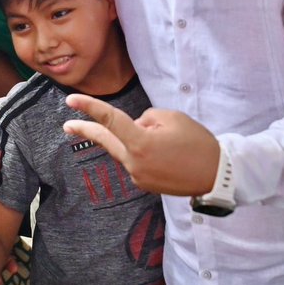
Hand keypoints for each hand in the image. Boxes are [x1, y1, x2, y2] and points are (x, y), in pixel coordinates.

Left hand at [62, 94, 218, 196]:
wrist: (217, 175)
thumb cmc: (197, 143)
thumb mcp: (173, 118)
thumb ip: (147, 118)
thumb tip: (136, 126)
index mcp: (139, 144)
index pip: (109, 120)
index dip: (89, 108)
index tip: (71, 100)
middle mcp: (133, 163)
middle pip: (106, 140)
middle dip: (86, 130)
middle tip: (67, 124)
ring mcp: (138, 176)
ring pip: (127, 149)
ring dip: (136, 139)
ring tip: (169, 139)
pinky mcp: (145, 184)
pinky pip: (137, 161)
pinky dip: (145, 152)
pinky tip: (166, 152)